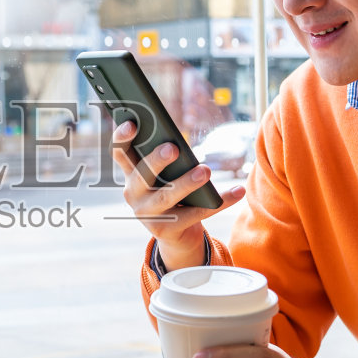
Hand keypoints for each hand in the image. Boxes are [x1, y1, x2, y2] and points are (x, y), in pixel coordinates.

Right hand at [112, 120, 244, 270]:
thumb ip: (166, 159)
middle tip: (173, 147)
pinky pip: (195, 215)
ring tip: (205, 171)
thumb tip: (178, 141)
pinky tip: (237, 191)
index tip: (132, 123)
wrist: (176, 234)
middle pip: (142, 176)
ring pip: (166, 197)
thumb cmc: (171, 192)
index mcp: (131, 175)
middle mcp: (133, 195)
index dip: (122, 138)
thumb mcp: (165, 175)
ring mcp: (147, 215)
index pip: (120, 153)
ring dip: (186, 183)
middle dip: (156, 161)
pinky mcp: (165, 231)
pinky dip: (219, 202)